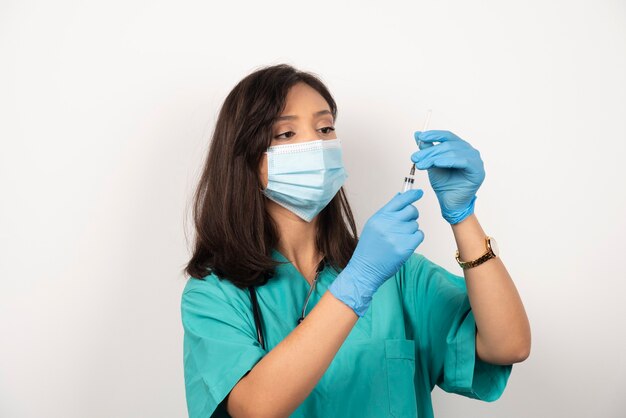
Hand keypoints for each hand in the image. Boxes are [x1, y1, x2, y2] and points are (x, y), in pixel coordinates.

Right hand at [328, 189, 424, 316]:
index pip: (400, 200)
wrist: (365, 269)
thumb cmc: (369, 247)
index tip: (419, 193)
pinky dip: (415, 239)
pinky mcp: (405, 248)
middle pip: (411, 210)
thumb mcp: (373, 225)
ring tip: (398, 239)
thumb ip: (387, 212)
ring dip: (411, 230)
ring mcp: (397, 236)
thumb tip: (401, 197)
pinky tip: (404, 244)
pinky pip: (419, 235)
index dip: (412, 195)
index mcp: (380, 217)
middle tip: (405, 223)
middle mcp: (388, 224)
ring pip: (415, 224)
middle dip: (412, 215)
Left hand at [411, 130, 484, 224]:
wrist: (449, 203)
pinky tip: (437, 163)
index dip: (434, 135)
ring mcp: (475, 160)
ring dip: (434, 157)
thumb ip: (427, 149)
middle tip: (415, 158)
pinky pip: (462, 161)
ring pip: (452, 152)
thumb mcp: (432, 163)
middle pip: (447, 145)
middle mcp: (469, 151)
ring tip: (421, 164)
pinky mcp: (477, 170)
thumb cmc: (444, 184)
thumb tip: (417, 133)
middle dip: (429, 151)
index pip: (447, 136)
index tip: (421, 137)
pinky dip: (448, 161)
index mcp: (460, 147)